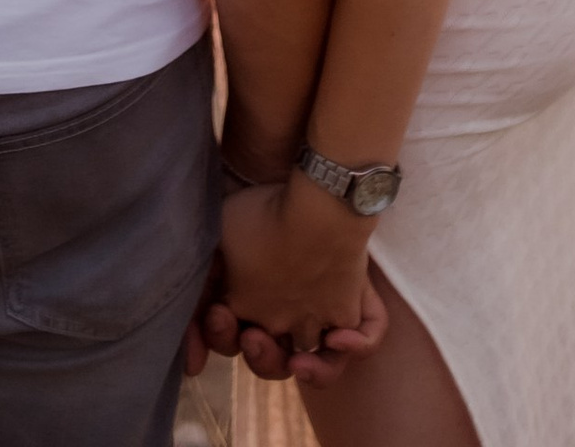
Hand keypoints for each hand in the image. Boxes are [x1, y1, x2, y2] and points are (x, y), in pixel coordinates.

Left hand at [202, 178, 385, 379]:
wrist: (317, 207)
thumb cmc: (266, 209)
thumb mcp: (222, 227)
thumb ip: (210, 259)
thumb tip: (209, 278)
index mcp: (243, 306)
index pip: (226, 337)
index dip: (219, 329)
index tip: (220, 310)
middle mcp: (280, 323)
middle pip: (268, 359)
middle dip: (258, 353)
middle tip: (253, 335)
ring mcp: (315, 320)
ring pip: (312, 363)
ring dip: (306, 368)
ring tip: (297, 360)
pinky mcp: (347, 309)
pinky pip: (365, 339)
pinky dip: (356, 345)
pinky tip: (337, 337)